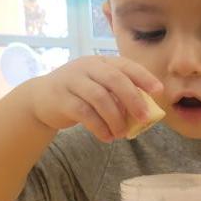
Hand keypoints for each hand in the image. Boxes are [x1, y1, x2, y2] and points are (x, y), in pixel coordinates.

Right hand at [28, 56, 162, 142]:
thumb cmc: (80, 96)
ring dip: (115, 118)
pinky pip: (84, 113)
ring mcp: (72, 81)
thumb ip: (119, 96)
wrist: (41, 100)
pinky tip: (107, 137)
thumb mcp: (100, 89)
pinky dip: (99, 127)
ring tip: (122, 134)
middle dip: (132, 98)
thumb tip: (147, 113)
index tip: (159, 91)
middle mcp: (86, 67)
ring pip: (99, 97)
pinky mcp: (61, 98)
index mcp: (101, 62)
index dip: (143, 77)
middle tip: (144, 117)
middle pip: (114, 79)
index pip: (125, 65)